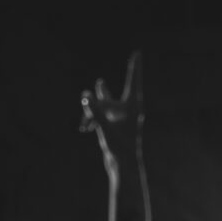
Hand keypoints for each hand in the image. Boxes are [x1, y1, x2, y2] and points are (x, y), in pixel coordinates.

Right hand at [79, 51, 143, 184]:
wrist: (123, 167)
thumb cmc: (119, 147)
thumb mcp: (105, 127)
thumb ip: (94, 111)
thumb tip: (85, 96)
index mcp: (133, 106)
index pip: (133, 80)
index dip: (134, 66)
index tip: (137, 53)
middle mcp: (128, 110)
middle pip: (110, 98)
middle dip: (100, 100)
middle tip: (112, 89)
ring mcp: (121, 118)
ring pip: (105, 105)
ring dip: (95, 106)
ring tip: (98, 84)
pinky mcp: (114, 126)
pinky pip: (101, 115)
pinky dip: (92, 118)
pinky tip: (84, 128)